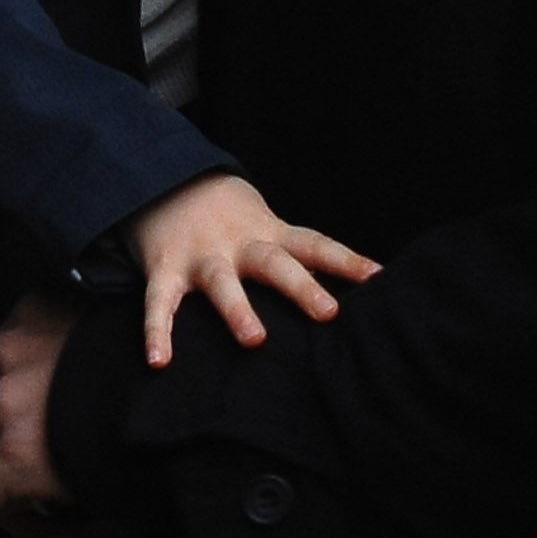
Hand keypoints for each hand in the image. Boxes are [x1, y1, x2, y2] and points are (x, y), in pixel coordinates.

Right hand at [126, 174, 378, 366]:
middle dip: (300, 287)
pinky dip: (157, 332)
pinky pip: (160, 304)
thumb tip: (341, 298)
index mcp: (268, 233)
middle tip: (328, 312)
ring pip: (221, 282)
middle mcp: (238, 243)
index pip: (314, 245)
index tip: (379, 278)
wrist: (164, 176)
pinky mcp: (165, 270)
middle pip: (274, 263)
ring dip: (238, 309)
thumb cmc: (228, 213)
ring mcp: (201, 256)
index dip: (347, 262)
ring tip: (254, 339)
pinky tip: (159, 362)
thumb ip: (292, 255)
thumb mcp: (264, 223)